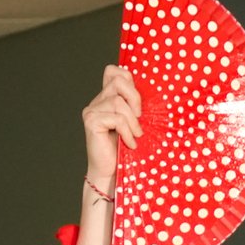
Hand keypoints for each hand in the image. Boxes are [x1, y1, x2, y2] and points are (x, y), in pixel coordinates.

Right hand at [82, 65, 141, 184]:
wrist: (111, 172)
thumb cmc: (125, 149)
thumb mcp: (134, 122)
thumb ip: (134, 105)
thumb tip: (153, 90)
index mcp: (105, 99)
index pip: (112, 71)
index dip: (128, 79)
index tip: (136, 102)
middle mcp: (96, 102)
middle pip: (118, 82)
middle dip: (135, 98)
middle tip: (139, 118)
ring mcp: (91, 111)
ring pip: (118, 102)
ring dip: (132, 121)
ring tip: (136, 136)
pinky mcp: (91, 122)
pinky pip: (116, 118)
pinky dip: (127, 132)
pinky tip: (129, 143)